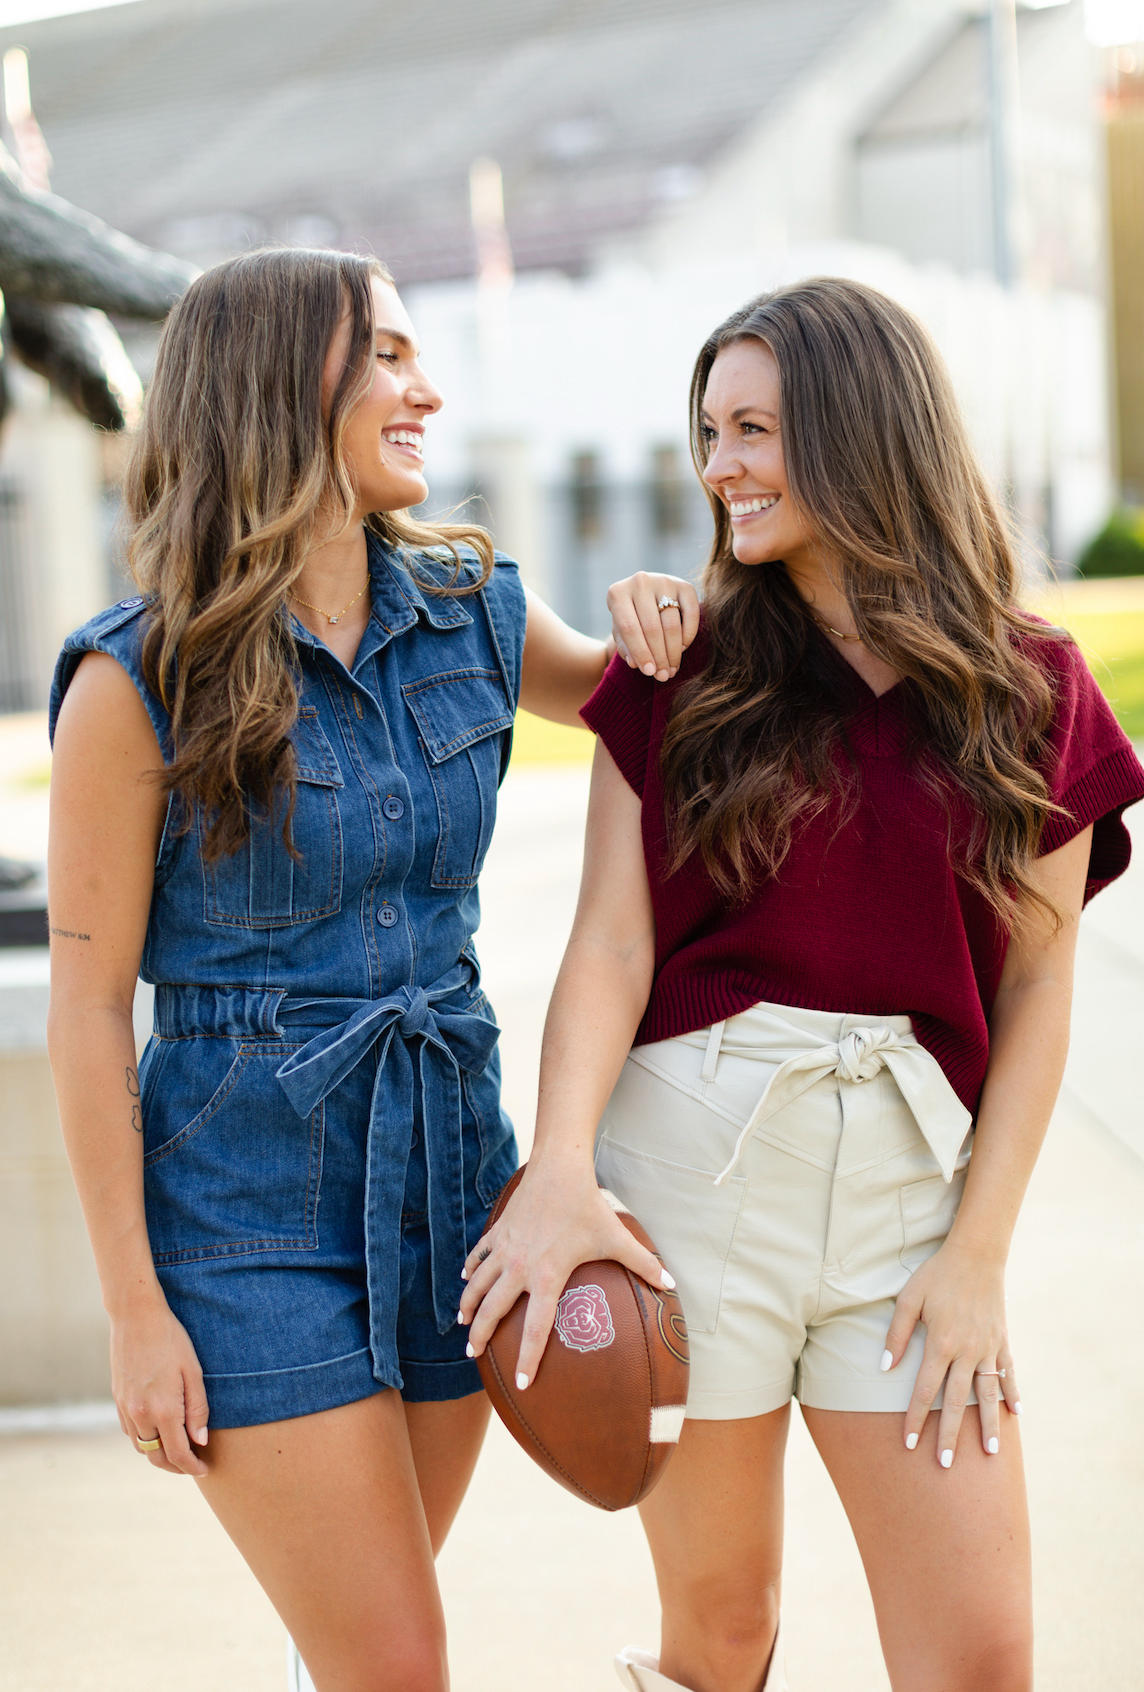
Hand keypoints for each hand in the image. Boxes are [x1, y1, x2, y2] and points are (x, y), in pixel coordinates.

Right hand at [110, 1293, 209, 1476]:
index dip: (193, 1467)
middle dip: (176, 1466)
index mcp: (164, 1409)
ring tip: (179, 1447)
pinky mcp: (118, 1400)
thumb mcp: (193, 1371)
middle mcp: (141, 1414)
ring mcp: (126, 1408)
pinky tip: (159, 1429)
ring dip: (159, 1454)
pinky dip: (144, 1438)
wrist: (135, 1316)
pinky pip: (130, 1432)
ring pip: (141, 1447)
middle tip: (194, 1464)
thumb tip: (200, 1441)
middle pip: (157, 1457)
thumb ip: (198, 1410)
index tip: (205, 1469)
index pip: (178, 1454)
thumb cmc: (171, 1339)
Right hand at [458, 1159, 674, 1389]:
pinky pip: (478, 1256)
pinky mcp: (498, 1232)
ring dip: (468, 1306)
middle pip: (492, 1310)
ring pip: (477, 1284)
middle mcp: (519, 1267)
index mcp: (547, 1276)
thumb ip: (644, 1263)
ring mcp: (505, 1249)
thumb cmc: (588, 1204)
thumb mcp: (616, 1237)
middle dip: (481, 1335)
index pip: (535, 1329)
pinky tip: (464, 1279)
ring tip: (463, 1324)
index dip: (528, 1359)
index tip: (522, 1383)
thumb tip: (672, 1283)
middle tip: (472, 1355)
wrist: (559, 1167)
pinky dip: (470, 1269)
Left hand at [607, 572, 699, 680]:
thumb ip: (626, 648)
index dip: (640, 653)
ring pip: (672, 624)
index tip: (649, 673)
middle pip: (652, 628)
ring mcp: (663, 580)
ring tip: (672, 668)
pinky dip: (688, 635)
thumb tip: (635, 664)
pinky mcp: (684, 584)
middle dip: (659, 656)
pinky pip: (691, 614)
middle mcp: (640, 581)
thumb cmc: (630, 619)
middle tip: (663, 675)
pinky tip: (682, 648)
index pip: (629, 628)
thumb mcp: (621, 634)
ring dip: (673, 651)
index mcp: (617, 593)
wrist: (645, 597)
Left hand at [882, 1241, 1020, 1466]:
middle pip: (956, 1402)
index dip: (916, 1419)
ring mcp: (988, 1348)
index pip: (925, 1391)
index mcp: (940, 1343)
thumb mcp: (908, 1298)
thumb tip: (884, 1369)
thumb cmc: (936, 1274)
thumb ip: (896, 1334)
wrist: (976, 1255)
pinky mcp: (1002, 1340)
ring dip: (988, 1425)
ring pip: (987, 1394)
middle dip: (949, 1435)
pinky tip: (1017, 1415)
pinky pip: (1009, 1372)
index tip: (909, 1444)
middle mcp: (966, 1351)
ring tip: (990, 1454)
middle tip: (945, 1465)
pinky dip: (1013, 1393)